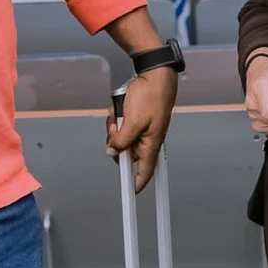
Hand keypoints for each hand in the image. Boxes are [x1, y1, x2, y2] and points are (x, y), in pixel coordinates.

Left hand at [107, 68, 174, 191]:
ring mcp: (141, 129)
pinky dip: (116, 118)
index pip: (145, 171)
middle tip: (115, 128)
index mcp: (151, 144)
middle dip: (115, 142)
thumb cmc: (151, 97)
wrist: (155, 75)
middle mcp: (146, 139)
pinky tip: (119, 108)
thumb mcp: (133, 121)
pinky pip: (120, 125)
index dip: (138, 183)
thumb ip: (122, 140)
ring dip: (114, 127)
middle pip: (125, 153)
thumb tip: (112, 151)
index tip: (131, 192)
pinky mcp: (135, 120)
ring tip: (118, 114)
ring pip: (120, 138)